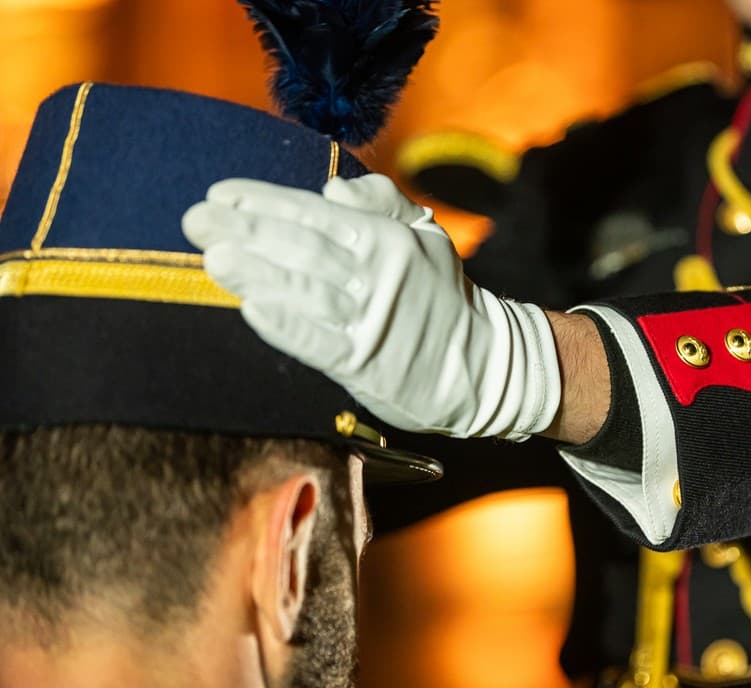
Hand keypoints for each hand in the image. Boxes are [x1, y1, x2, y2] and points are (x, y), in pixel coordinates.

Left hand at [182, 174, 560, 440]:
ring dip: (257, 273)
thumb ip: (381, 203)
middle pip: (302, 247)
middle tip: (195, 219)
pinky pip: (321, 342)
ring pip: (306, 291)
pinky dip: (287, 326)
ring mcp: (370, 320)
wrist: (482, 364)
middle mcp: (376, 275)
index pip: (315, 212)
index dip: (265, 201)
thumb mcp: (426, 235)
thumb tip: (328, 188)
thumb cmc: (443, 296)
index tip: (220, 193)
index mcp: (385, 238)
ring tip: (214, 257)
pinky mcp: (366, 363)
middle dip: (246, 231)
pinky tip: (253, 309)